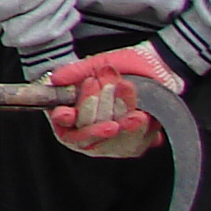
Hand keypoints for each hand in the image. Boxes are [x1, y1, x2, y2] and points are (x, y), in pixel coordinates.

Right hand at [45, 43, 183, 157]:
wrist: (155, 70)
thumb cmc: (121, 67)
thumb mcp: (96, 64)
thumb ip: (75, 72)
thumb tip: (55, 79)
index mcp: (70, 114)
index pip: (62, 123)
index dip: (64, 119)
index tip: (68, 112)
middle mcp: (87, 132)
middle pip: (86, 134)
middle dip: (98, 107)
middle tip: (108, 83)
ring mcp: (109, 143)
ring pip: (109, 141)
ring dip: (119, 112)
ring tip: (126, 87)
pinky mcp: (133, 146)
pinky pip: (133, 144)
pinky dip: (138, 126)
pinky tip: (142, 113)